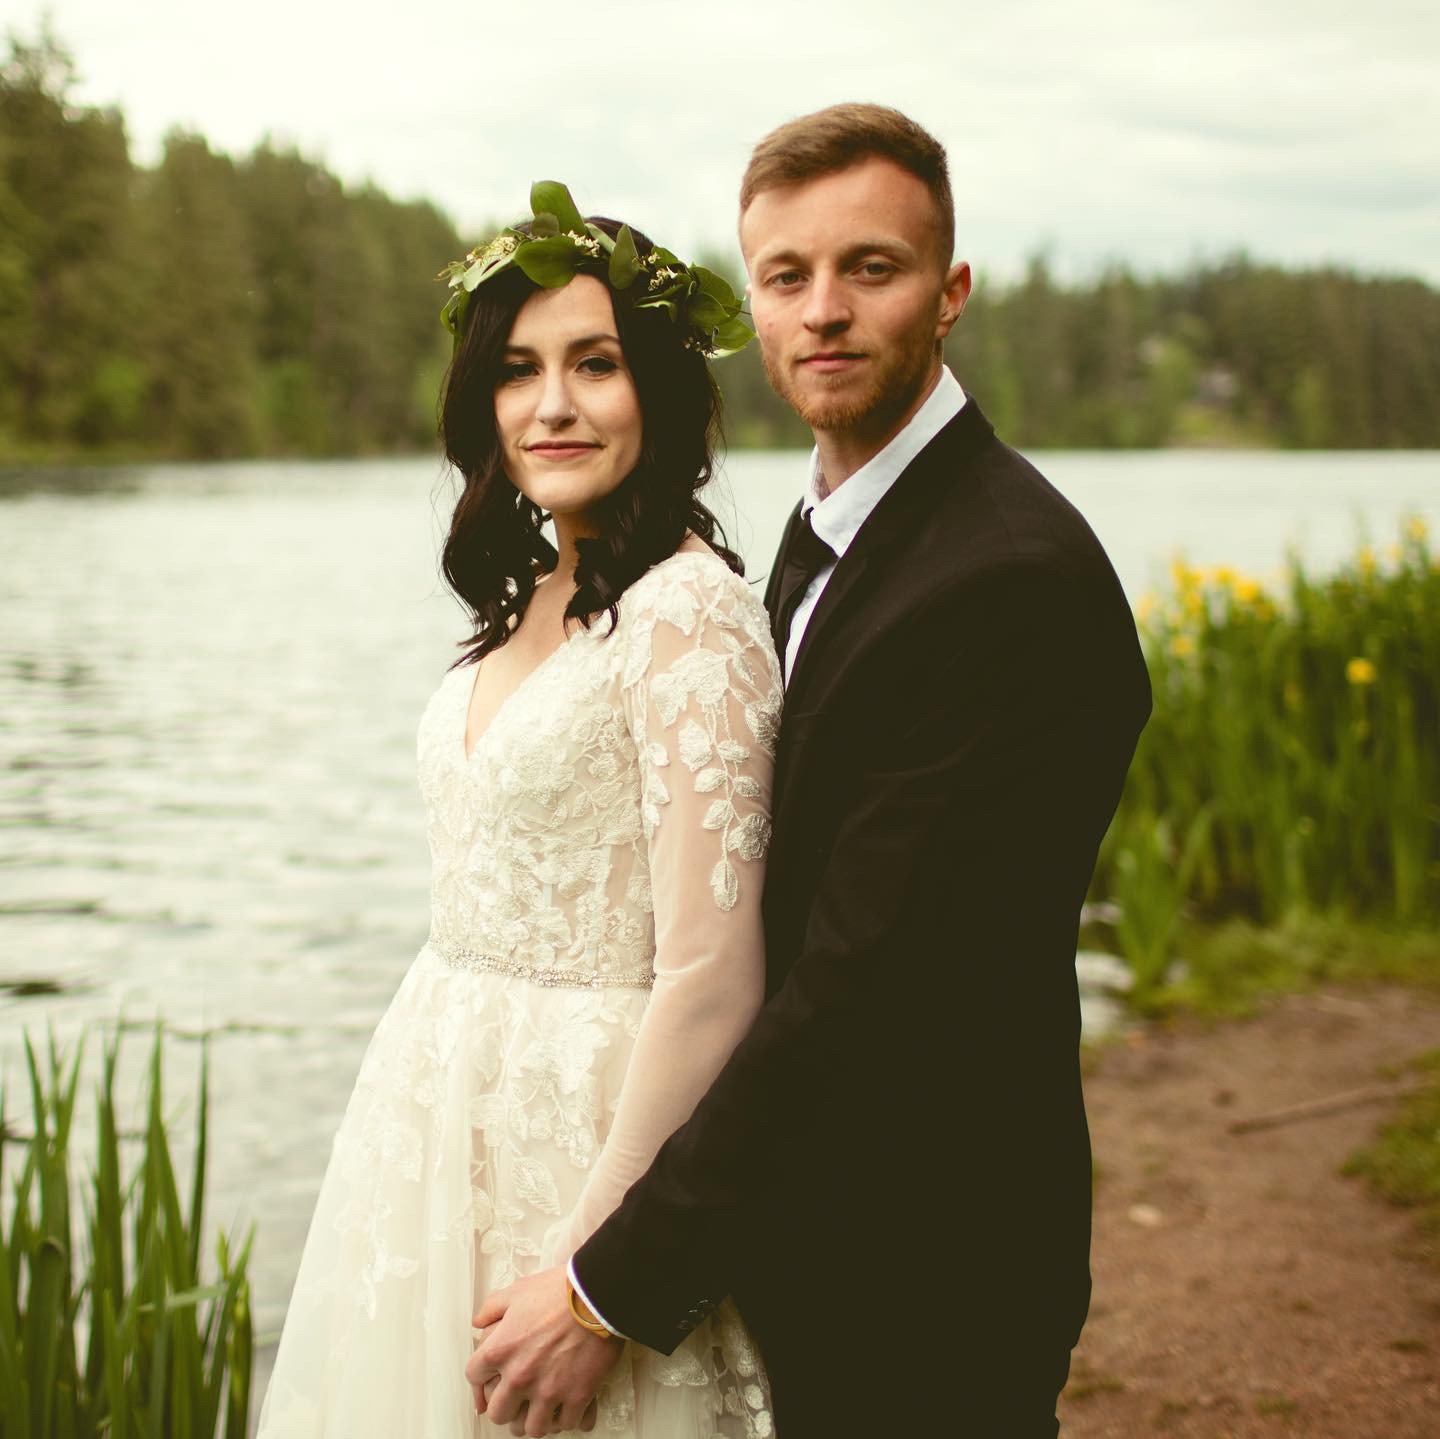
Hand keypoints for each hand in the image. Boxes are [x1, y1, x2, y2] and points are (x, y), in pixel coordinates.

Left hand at [466, 1266, 620, 1436]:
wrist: (597, 1294)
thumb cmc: (558, 1291)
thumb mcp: (517, 1291)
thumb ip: (491, 1308)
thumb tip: (478, 1322)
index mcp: (501, 1350)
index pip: (474, 1377)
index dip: (481, 1377)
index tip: (491, 1378)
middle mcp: (520, 1376)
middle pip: (499, 1414)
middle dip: (507, 1408)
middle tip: (517, 1400)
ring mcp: (549, 1390)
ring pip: (532, 1428)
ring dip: (535, 1419)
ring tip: (542, 1409)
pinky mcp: (577, 1396)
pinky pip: (566, 1424)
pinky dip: (567, 1418)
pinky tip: (568, 1407)